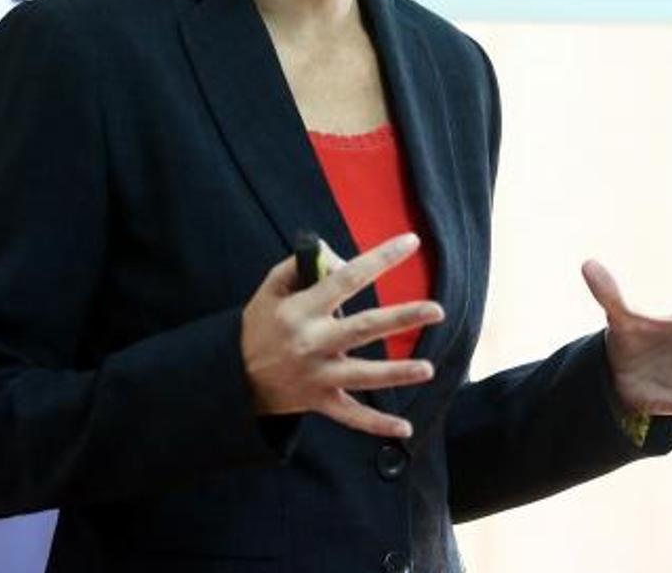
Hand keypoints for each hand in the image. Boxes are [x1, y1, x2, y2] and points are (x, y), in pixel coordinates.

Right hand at [240, 233, 444, 438]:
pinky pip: (352, 417)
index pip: (347, 278)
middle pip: (363, 328)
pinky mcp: (320, 403)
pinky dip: (377, 425)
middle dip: (402, 318)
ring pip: (363, 376)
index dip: (380, 259)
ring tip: (428, 369)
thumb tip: (341, 257)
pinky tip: (405, 428)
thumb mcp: (271, 288)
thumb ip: (302, 266)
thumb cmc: (259, 325)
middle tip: (437, 309)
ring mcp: (318, 376)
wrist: (234, 376)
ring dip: (396, 372)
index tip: (410, 242)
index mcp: (302, 310)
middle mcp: (313, 342)